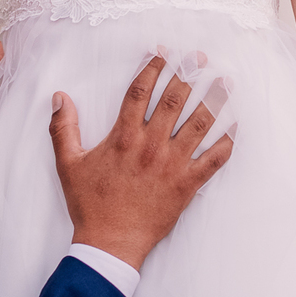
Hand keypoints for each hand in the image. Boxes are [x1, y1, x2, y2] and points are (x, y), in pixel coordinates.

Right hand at [49, 56, 232, 271]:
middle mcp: (150, 145)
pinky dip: (228, 141)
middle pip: (174, 100)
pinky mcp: (187, 184)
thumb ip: (63, 128)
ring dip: (214, 99)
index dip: (152, 68)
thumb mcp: (68, 164)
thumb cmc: (89, 204)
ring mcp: (172, 164)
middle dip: (189, 74)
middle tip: (200, 57)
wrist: (110, 242)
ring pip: (199, 123)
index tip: (163, 53)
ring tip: (225, 81)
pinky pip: (214, 159)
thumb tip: (59, 97)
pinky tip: (236, 125)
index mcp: (123, 137)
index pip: (140, 91)